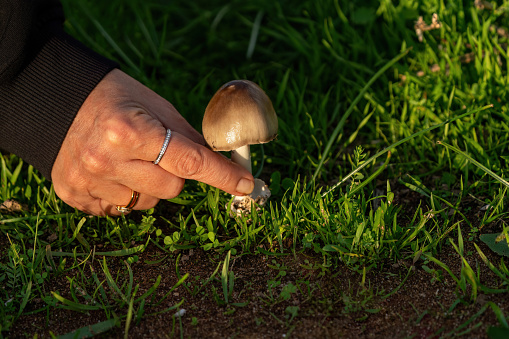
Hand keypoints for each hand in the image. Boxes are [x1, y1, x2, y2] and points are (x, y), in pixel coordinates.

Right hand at [51, 69, 254, 215]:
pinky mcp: (75, 196)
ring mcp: (88, 182)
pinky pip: (121, 209)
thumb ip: (187, 136)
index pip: (190, 162)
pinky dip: (126, 193)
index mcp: (130, 132)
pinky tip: (112, 171)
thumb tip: (221, 161)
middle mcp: (107, 161)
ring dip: (149, 184)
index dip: (223, 175)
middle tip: (157, 152)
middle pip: (173, 188)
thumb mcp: (156, 106)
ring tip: (128, 159)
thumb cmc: (115, 97)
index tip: (247, 185)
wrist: (57, 101)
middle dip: (176, 173)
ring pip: (148, 202)